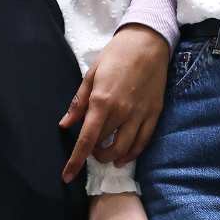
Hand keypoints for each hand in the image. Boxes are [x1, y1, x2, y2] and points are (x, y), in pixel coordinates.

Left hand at [60, 24, 169, 179]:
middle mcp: (121, 112)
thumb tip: (65, 125)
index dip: (75, 161)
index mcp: (101, 101)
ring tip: (104, 155)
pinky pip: (143, 142)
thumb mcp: (91, 74)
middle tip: (88, 151)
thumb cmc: (115, 55)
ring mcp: (140, 115)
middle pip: (104, 145)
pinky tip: (124, 155)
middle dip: (93, 155)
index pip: (86, 139)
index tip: (66, 176)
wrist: (147, 42)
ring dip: (111, 158)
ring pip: (125, 149)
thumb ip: (78, 103)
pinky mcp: (154, 114)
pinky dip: (132, 153)